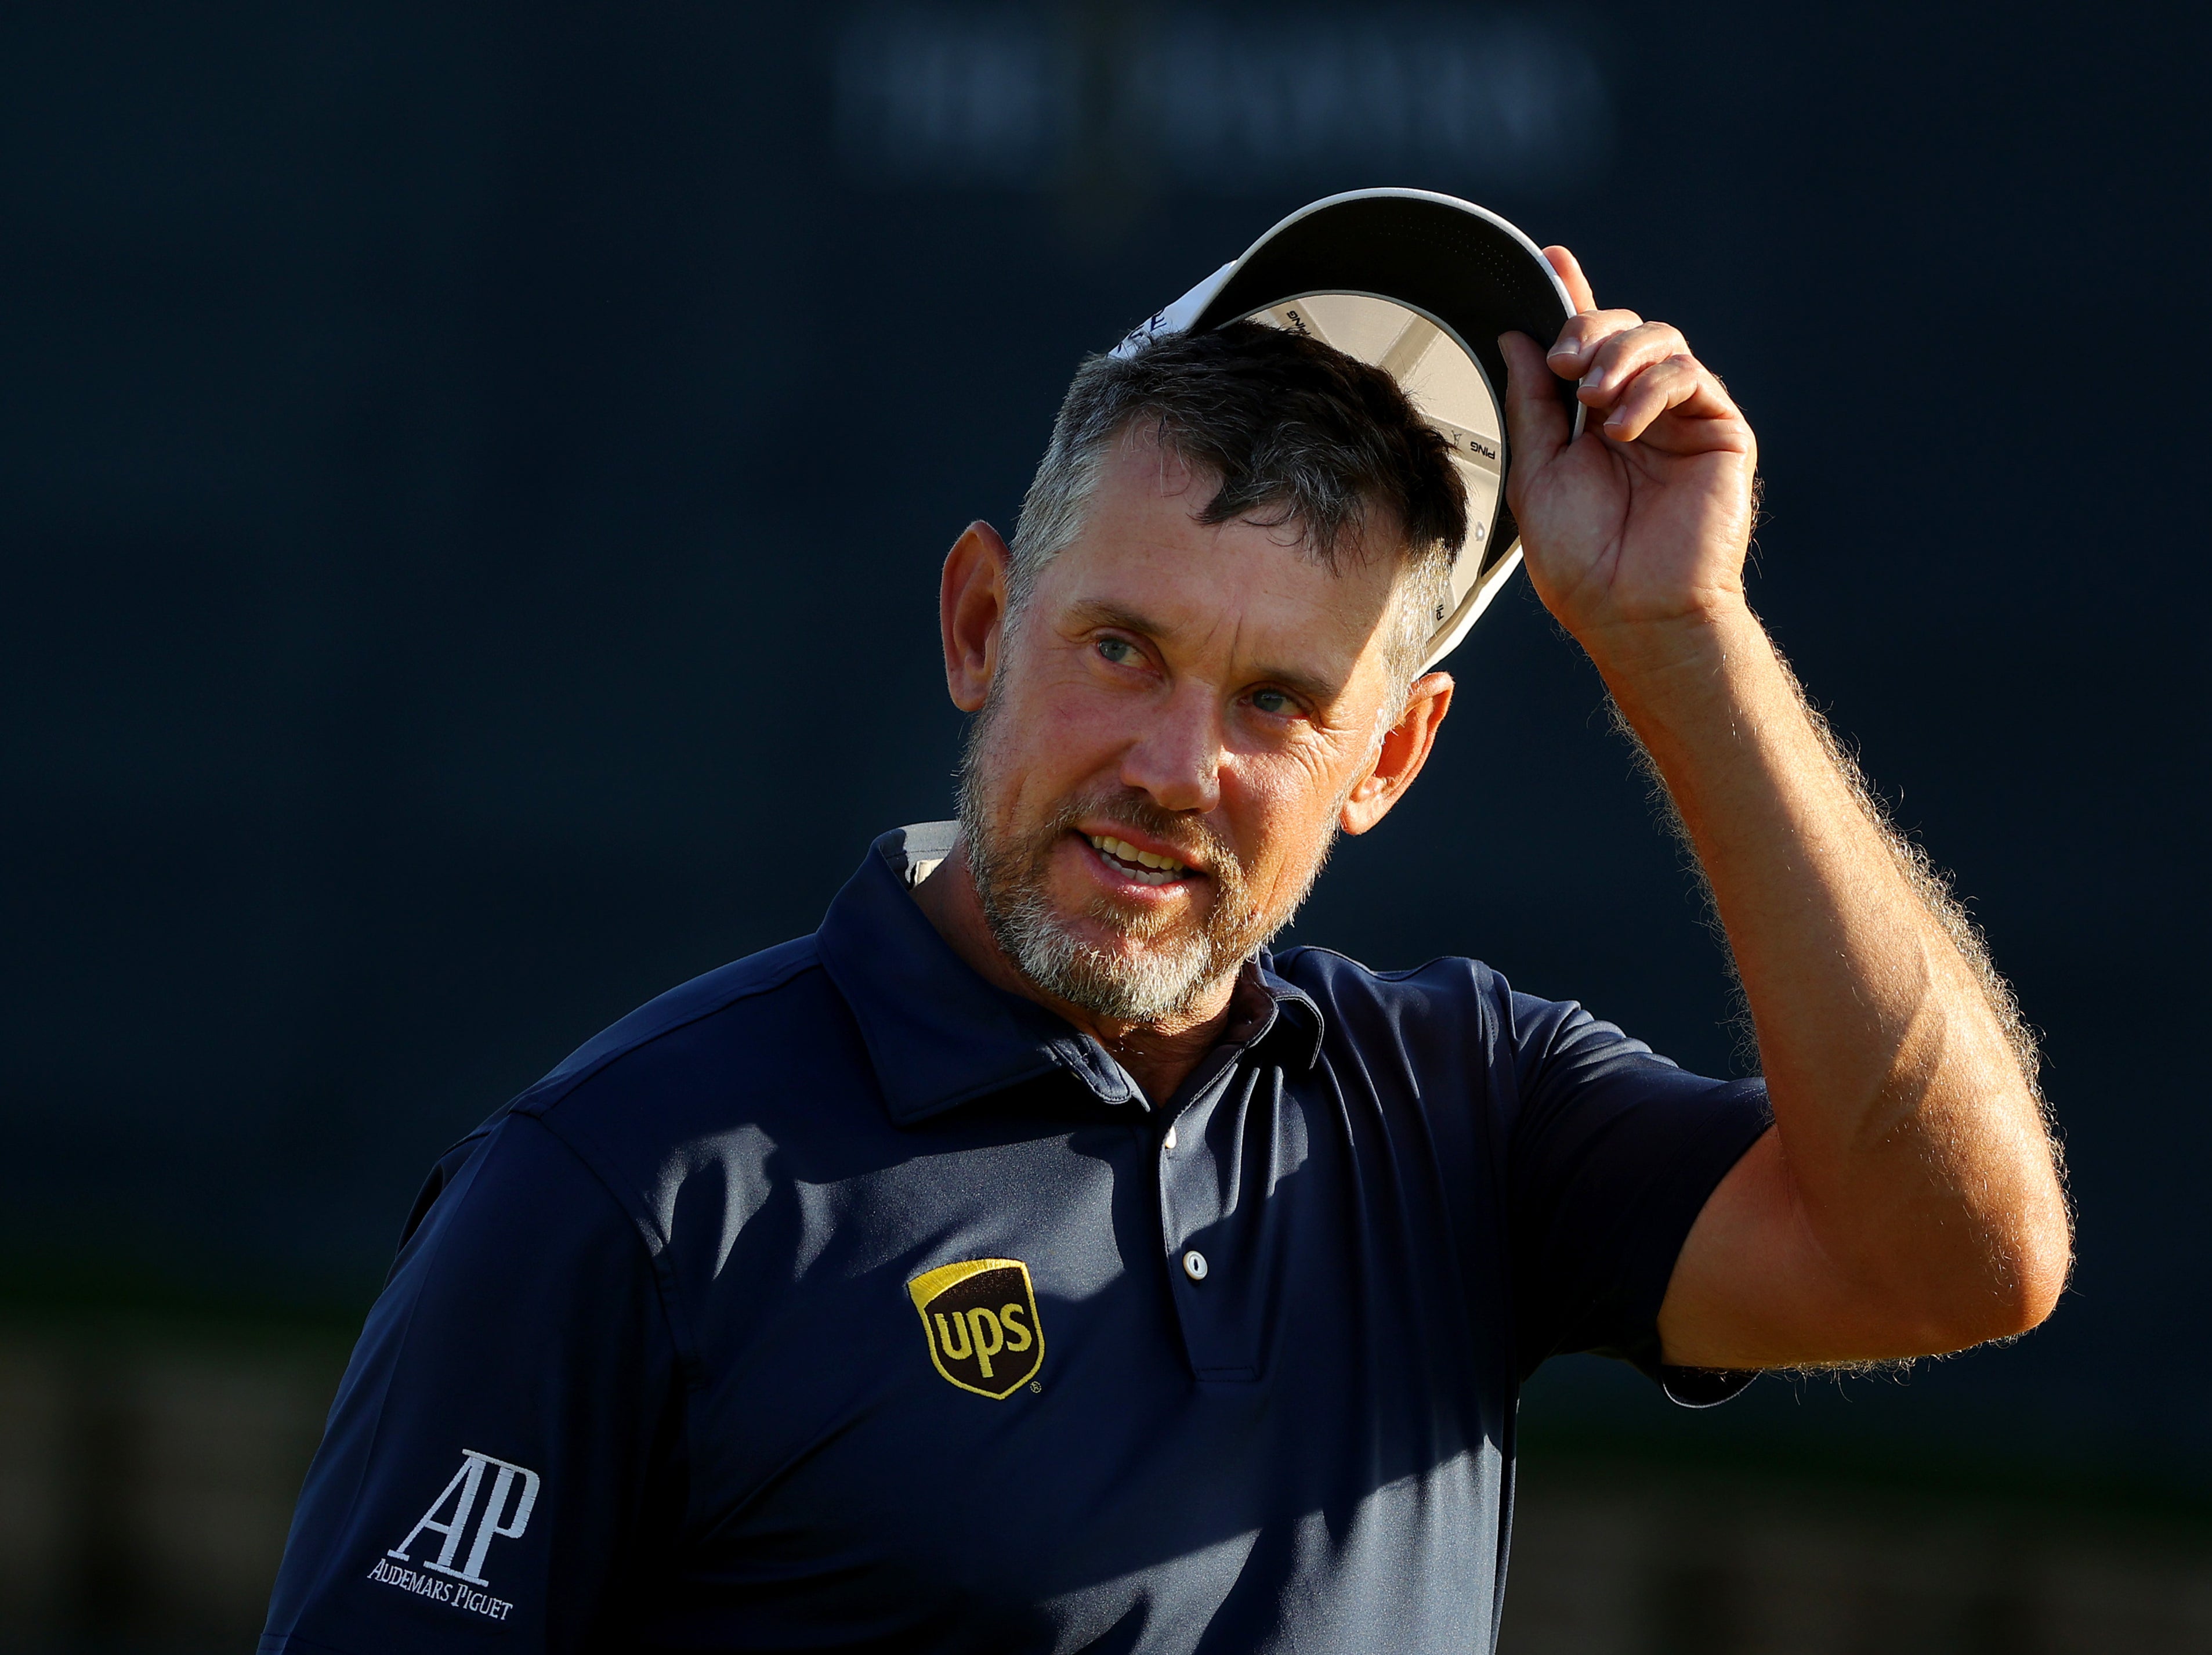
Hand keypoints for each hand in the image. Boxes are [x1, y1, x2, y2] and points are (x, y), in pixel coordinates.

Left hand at [1499, 247, 1757, 667]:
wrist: (1631, 613)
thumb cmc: (1584, 563)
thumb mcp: (1536, 472)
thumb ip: (1531, 403)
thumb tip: (1518, 341)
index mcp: (1593, 423)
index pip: (1585, 347)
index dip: (1571, 299)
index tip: (1551, 260)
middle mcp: (1639, 414)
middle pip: (1621, 331)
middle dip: (1588, 330)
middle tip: (1565, 364)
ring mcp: (1681, 420)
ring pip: (1659, 341)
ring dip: (1618, 356)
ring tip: (1592, 400)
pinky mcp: (1719, 431)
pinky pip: (1689, 376)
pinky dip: (1651, 387)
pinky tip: (1623, 424)